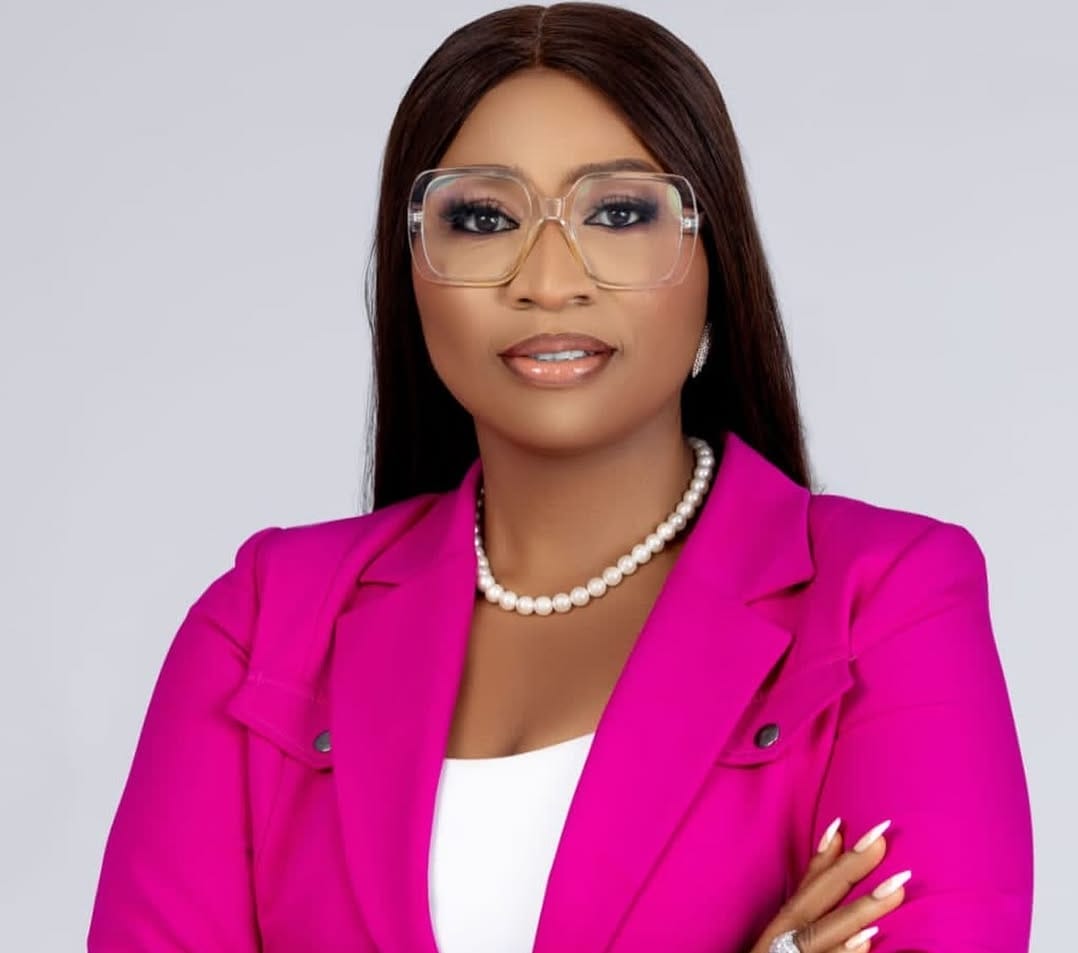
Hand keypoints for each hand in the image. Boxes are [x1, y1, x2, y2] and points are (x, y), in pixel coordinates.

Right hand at [748, 818, 910, 952]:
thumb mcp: (787, 926)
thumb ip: (810, 885)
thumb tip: (837, 835)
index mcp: (784, 922)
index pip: (811, 882)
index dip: (834, 852)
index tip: (865, 825)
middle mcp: (783, 939)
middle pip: (817, 900)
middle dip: (850, 870)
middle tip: (884, 841)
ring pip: (823, 935)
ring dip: (857, 911)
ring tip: (894, 892)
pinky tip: (868, 942)